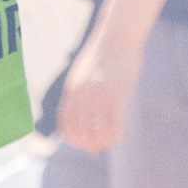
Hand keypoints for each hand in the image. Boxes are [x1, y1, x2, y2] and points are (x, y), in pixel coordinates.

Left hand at [56, 31, 143, 154]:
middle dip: (89, 144)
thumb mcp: (83, 73)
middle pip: (81, 131)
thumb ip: (79, 89)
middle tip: (98, 148)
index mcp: (72, 91)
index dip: (72, 138)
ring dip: (103, 142)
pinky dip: (117, 134)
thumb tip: (80, 104)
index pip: (66, 123)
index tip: (81, 143)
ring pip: (97, 131)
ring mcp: (98, 96)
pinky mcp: (116, 95)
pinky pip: (114, 124)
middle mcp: (82, 96)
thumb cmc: (103, 56)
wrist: (117, 39)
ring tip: (110, 143)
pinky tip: (121, 136)